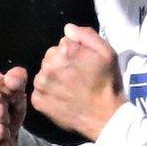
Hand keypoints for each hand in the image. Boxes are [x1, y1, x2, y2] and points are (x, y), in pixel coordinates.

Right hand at [0, 66, 27, 145]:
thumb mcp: (14, 91)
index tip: (4, 99)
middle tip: (2, 114)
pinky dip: (4, 134)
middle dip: (6, 105)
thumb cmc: (6, 111)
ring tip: (0, 124)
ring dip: (5, 120)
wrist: (5, 140)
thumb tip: (10, 79)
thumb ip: (16, 78)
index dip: (8, 90)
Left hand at [31, 24, 125, 140]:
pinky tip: (63, 98)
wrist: (105, 116)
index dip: (75, 52)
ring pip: (44, 73)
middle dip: (61, 63)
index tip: (83, 64)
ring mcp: (41, 84)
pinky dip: (49, 93)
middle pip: (50, 57)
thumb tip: (68, 29)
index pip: (63, 43)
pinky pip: (39, 90)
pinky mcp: (38, 101)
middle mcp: (49, 66)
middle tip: (77, 76)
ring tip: (70, 88)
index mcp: (65, 51)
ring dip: (53, 78)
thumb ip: (86, 35)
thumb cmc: (108, 83)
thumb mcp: (107, 52)